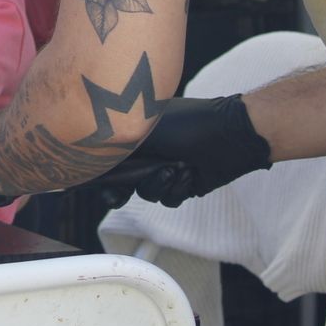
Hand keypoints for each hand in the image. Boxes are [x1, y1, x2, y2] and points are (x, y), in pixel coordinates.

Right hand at [93, 94, 270, 208]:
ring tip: (176, 168)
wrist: (230, 136)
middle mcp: (148, 152)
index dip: (102, 173)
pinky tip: (190, 174)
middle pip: (124, 182)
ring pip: (147, 193)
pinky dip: (178, 189)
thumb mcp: (145, 131)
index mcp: (136, 134)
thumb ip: (117, 147)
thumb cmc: (187, 125)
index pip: (109, 158)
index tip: (96, 182)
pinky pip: (169, 199)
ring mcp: (165, 168)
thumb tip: (94, 164)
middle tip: (122, 194)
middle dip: (126, 187)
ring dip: (159, 184)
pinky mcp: (183, 184)